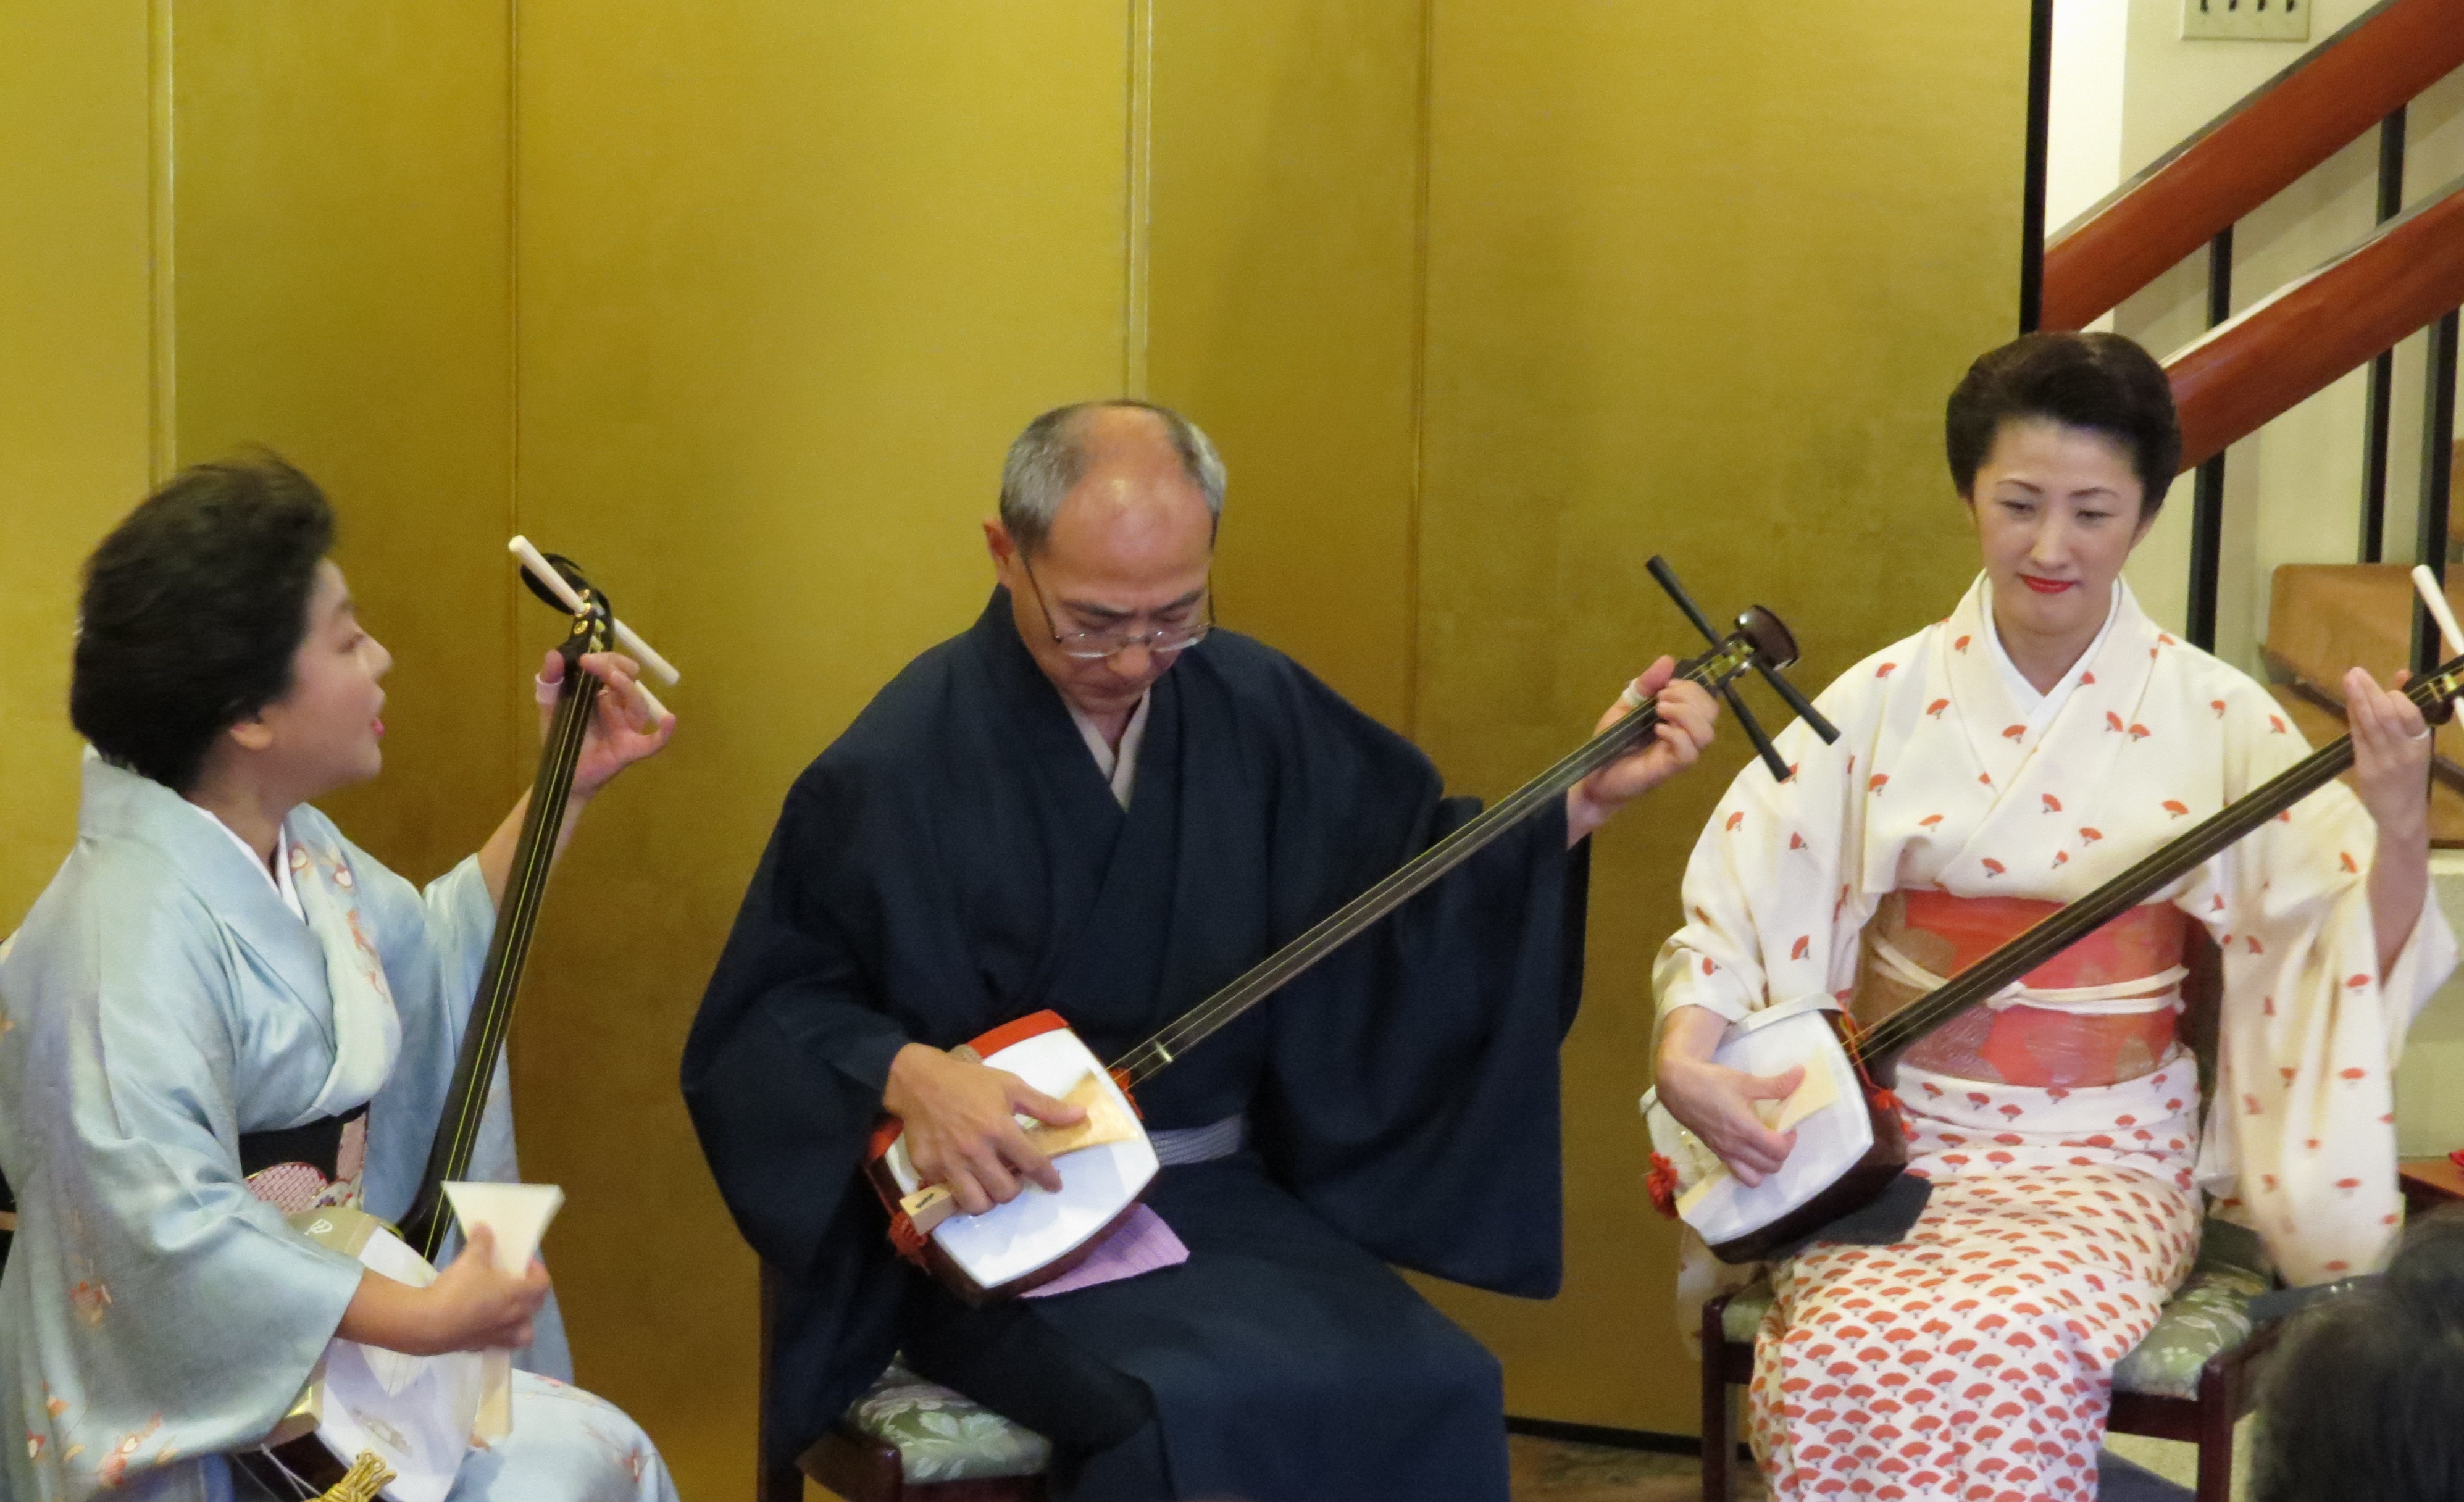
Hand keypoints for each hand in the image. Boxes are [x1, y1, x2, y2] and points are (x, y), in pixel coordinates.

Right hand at [367, 1226, 549, 1355]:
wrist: (429, 1325)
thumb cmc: (457, 1290)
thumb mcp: (470, 1259)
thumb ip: (480, 1242)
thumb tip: (484, 1226)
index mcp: (517, 1295)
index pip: (542, 1284)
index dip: (538, 1271)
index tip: (525, 1262)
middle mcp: (513, 1318)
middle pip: (536, 1307)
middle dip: (531, 1293)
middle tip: (516, 1282)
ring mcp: (498, 1335)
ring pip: (524, 1333)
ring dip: (522, 1323)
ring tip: (508, 1311)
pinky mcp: (480, 1347)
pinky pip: (498, 1342)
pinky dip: (496, 1335)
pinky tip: (482, 1326)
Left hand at [540, 650, 676, 800]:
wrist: (560, 772)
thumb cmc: (561, 737)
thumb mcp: (550, 704)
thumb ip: (551, 679)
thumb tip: (554, 653)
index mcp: (605, 693)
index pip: (616, 667)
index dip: (606, 659)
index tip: (585, 659)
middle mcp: (620, 707)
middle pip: (630, 680)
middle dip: (616, 667)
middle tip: (593, 664)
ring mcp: (628, 727)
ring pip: (638, 704)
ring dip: (628, 689)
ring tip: (612, 678)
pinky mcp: (630, 749)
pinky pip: (653, 742)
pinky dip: (664, 732)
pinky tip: (669, 720)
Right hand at [884, 1044, 1086, 1216]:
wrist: (918, 1081)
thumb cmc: (969, 1082)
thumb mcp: (1010, 1086)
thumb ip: (1045, 1106)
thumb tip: (1080, 1116)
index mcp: (999, 1128)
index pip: (1032, 1164)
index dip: (1048, 1179)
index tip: (1054, 1185)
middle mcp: (975, 1150)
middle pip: (1005, 1192)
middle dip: (1014, 1188)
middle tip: (1012, 1176)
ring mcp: (949, 1163)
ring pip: (977, 1204)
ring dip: (989, 1198)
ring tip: (989, 1183)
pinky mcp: (927, 1168)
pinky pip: (949, 1194)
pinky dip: (960, 1191)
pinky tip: (963, 1177)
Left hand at [1566, 656, 1718, 844]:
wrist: (1593, 777)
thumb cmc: (1612, 743)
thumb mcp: (1626, 707)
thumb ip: (1645, 685)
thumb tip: (1668, 659)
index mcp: (1679, 719)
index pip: (1706, 700)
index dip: (1690, 687)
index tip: (1663, 687)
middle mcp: (1685, 736)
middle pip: (1712, 712)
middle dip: (1688, 697)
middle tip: (1659, 701)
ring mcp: (1679, 753)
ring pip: (1706, 733)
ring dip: (1684, 714)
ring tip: (1658, 713)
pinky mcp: (1669, 769)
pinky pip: (1689, 753)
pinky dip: (1675, 735)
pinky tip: (1656, 730)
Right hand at [1655, 1006, 1799, 1186]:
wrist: (1677, 1086)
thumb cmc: (1712, 1082)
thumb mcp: (1745, 1081)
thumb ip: (1776, 1084)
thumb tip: (1801, 1074)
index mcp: (1744, 1129)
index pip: (1778, 1150)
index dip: (1790, 1141)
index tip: (1789, 1126)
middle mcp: (1735, 1146)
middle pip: (1771, 1167)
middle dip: (1781, 1153)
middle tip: (1779, 1134)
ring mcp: (1724, 1152)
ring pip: (1754, 1178)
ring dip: (1765, 1166)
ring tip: (1765, 1146)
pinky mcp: (1716, 1152)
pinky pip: (1738, 1172)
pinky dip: (1749, 1169)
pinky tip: (1749, 1149)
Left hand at [2346, 666, 2430, 837]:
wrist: (2403, 813)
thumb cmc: (2411, 773)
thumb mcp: (2416, 742)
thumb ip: (2407, 710)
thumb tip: (2401, 675)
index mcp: (2422, 744)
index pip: (2411, 718)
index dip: (2398, 700)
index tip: (2388, 688)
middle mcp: (2404, 751)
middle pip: (2386, 718)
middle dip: (2371, 693)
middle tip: (2356, 672)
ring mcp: (2384, 760)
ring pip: (2370, 726)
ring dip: (2358, 700)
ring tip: (2349, 679)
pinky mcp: (2366, 768)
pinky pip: (2358, 738)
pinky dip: (2353, 718)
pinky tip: (2349, 702)